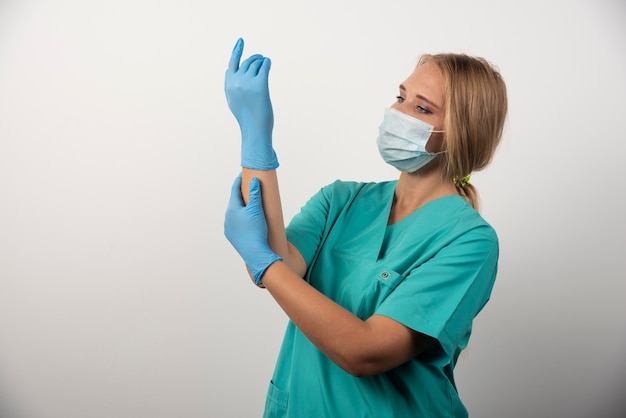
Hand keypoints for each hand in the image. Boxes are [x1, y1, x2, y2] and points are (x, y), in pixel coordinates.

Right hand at [224, 38, 278, 169]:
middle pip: (246, 62)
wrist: (255, 131)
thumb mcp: (232, 101)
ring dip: (261, 61)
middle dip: (254, 58)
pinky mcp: (260, 85)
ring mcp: (247, 83)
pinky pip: (264, 67)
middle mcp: (236, 82)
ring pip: (255, 64)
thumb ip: (229, 85)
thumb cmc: (246, 118)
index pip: (232, 64)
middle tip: (261, 59)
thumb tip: (228, 70)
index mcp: (229, 85)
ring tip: (265, 63)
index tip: (241, 41)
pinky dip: (266, 62)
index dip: (236, 51)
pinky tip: (268, 62)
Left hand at [224, 174, 281, 284]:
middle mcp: (227, 218)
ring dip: (242, 208)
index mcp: (231, 209)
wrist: (255, 253)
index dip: (239, 181)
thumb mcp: (257, 209)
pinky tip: (248, 221)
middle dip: (241, 195)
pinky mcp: (233, 237)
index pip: (234, 190)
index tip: (243, 174)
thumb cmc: (256, 231)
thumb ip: (255, 193)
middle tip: (249, 188)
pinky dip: (242, 219)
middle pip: (235, 202)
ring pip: (235, 214)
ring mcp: (229, 228)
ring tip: (250, 205)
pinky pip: (236, 224)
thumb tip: (253, 180)